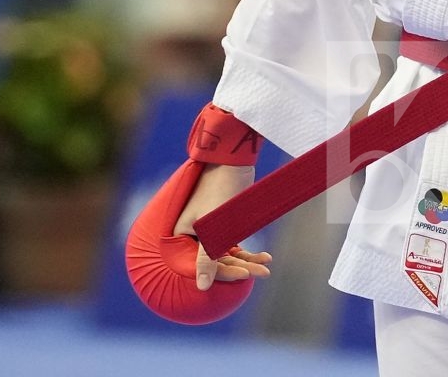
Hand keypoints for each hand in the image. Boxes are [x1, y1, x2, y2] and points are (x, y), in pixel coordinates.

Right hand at [171, 164, 270, 290]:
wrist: (231, 160)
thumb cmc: (218, 190)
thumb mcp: (213, 226)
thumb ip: (206, 258)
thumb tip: (202, 288)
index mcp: (181, 237)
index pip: (202, 266)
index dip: (224, 272)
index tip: (245, 274)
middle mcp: (192, 238)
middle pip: (217, 262)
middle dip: (241, 267)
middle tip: (264, 272)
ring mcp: (208, 233)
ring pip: (227, 256)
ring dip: (247, 262)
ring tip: (266, 265)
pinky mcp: (222, 227)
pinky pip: (233, 247)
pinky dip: (248, 253)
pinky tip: (265, 256)